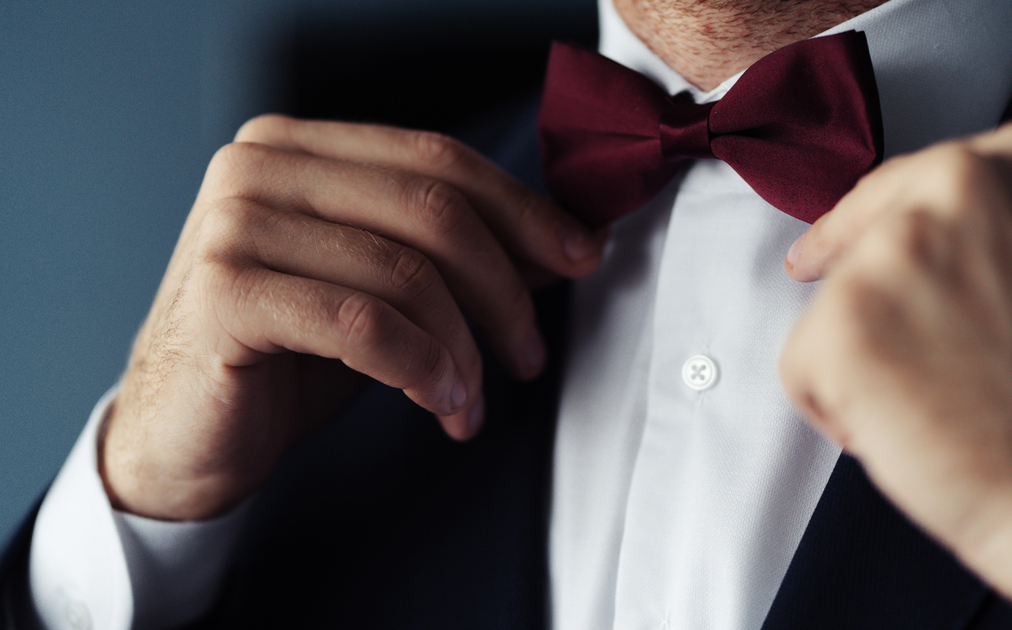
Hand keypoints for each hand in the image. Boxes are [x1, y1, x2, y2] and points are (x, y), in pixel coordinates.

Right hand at [101, 115, 603, 520]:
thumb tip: (561, 243)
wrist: (184, 435)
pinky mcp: (224, 291)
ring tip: (470, 400)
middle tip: (529, 351)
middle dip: (503, 287)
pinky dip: (421, 366)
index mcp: (300, 149)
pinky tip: (438, 401)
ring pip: (406, 271)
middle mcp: (260, 167)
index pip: (439, 159)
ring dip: (463, 348)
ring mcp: (235, 224)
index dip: (523, 210)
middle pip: (433, 208)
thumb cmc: (284, 360)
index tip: (580, 256)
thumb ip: (453, 257)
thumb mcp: (382, 294)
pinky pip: (363, 323)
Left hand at [781, 121, 1011, 617]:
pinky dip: (834, 409)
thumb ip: (985, 235)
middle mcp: (952, 188)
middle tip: (916, 359)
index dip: (872, 230)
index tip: (843, 249)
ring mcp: (889, 256)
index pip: (903, 187)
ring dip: (862, 363)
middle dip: (870, 302)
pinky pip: (800, 368)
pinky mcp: (839, 326)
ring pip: (828, 309)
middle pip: (857, 243)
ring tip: (939, 404)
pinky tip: (905, 429)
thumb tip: (910, 249)